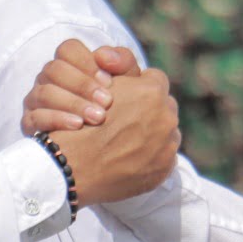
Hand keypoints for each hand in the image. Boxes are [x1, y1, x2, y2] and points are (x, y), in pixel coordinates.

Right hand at [24, 40, 141, 135]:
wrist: (107, 143)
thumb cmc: (117, 105)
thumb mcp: (127, 82)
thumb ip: (122, 62)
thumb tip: (105, 56)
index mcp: (69, 64)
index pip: (68, 49)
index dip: (86, 61)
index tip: (108, 80)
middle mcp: (49, 78)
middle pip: (54, 69)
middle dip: (83, 85)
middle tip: (107, 102)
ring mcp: (36, 99)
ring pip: (45, 92)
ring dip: (73, 103)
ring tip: (98, 117)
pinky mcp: (31, 122)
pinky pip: (35, 117)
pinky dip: (57, 119)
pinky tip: (78, 125)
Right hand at [50, 63, 178, 204]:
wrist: (74, 165)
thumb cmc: (82, 121)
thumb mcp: (99, 85)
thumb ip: (123, 74)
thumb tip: (139, 75)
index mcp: (151, 92)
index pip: (156, 78)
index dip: (140, 87)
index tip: (129, 96)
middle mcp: (166, 117)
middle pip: (165, 106)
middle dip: (151, 110)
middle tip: (128, 119)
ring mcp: (168, 144)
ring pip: (167, 131)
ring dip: (154, 133)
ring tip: (129, 140)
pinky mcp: (165, 167)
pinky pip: (165, 156)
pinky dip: (152, 155)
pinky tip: (131, 157)